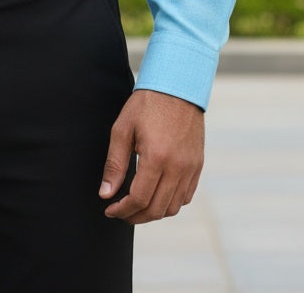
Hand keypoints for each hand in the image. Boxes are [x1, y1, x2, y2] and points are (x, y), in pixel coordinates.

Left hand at [99, 89, 203, 223]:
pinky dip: (170, 203)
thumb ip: (114, 164)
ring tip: (136, 206)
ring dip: (153, 213)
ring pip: (173, 207)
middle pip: (156, 209)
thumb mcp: (123, 129)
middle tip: (120, 212)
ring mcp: (190, 168)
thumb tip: (105, 193)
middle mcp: (177, 167)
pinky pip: (186, 196)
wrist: (177, 86)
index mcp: (156, 157)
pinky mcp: (198, 165)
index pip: (139, 199)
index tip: (109, 210)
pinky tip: (156, 195)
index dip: (122, 210)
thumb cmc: (146, 105)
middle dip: (135, 216)